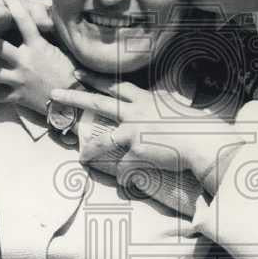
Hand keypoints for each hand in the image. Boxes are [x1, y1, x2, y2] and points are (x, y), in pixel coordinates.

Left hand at [0, 0, 75, 114]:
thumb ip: (49, 40)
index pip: (24, 21)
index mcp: (38, 47)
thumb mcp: (63, 52)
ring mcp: (20, 78)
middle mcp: (25, 60)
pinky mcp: (18, 95)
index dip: (14, 6)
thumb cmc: (72, 75)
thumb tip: (47, 25)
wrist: (75, 102)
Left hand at [50, 73, 218, 175]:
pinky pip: (124, 168)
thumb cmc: (198, 126)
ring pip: (104, 141)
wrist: (203, 141)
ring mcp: (134, 132)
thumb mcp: (178, 108)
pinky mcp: (137, 152)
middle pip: (98, 102)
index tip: (79, 73)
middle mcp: (136, 112)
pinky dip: (125, 178)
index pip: (115, 86)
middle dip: (74, 97)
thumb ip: (163, 107)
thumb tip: (162, 107)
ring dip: (91, 150)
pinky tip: (125, 185)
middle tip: (55, 94)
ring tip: (82, 157)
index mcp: (146, 100)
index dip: (96, 79)